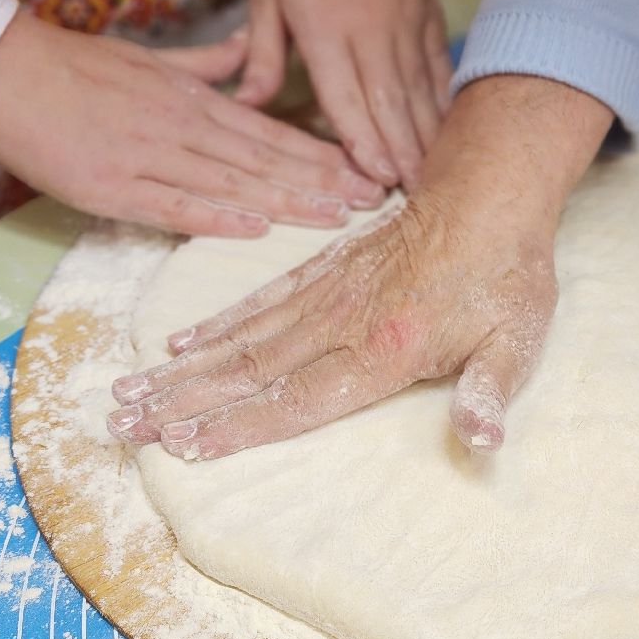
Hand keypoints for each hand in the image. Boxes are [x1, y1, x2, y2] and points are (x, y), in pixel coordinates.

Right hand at [0, 13, 383, 236]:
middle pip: (263, 158)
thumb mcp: (147, 56)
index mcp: (189, 98)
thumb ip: (202, 63)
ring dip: (286, 202)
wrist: (0, 68)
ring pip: (230, 182)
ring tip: (335, 218)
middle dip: (322, 181)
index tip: (362, 169)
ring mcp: (146, 156)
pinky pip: (172, 204)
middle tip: (373, 200)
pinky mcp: (109, 185)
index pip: (269, 130)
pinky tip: (256, 228)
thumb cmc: (71, 63)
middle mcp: (178, 125)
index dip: (319, 153)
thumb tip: (244, 50)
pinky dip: (216, 217)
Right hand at [108, 75, 614, 455]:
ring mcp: (327, 293)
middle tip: (121, 423)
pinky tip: (184, 343)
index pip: (298, 400)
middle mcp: (342, 323)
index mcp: (384, 351)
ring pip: (243, 337)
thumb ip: (489, 393)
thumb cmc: (508, 276)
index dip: (239, 426)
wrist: (493, 193)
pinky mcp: (325, 268)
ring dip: (185, 368)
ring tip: (129, 390)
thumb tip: (483, 445)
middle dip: (183, 401)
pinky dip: (220, 322)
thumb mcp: (517, 340)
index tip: (183, 445)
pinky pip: (262, 300)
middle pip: (249, 372)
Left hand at [234, 0, 451, 188]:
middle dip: (401, 151)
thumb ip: (261, 55)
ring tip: (432, 176)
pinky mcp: (427, 16)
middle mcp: (371, 27)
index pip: (346, 93)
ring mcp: (405, 22)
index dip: (362, 139)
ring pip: (418, 89)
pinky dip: (441, 103)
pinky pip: (437, 68)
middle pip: (389, 100)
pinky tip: (445, 134)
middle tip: (413, 193)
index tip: (376, 177)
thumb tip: (245, 106)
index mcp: (324, 24)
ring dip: (425, 136)